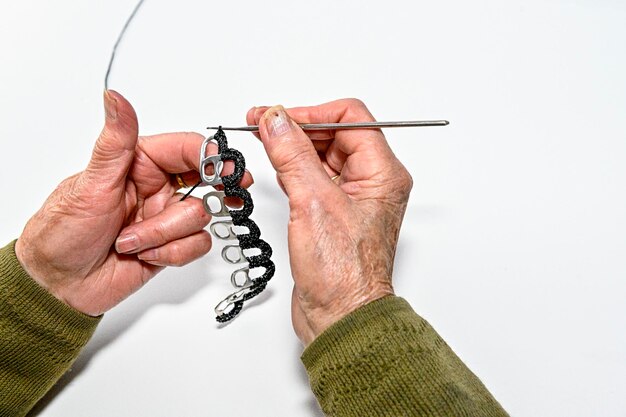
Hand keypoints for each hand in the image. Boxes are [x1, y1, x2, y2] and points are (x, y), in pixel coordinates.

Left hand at [15, 91, 251, 315]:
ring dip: (166, 233)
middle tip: (229, 193)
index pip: (186, 149)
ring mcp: (166, 217)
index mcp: (138, 163)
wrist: (59, 285)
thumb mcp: (91, 184)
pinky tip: (145, 255)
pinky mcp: (171, 244)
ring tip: (131, 240)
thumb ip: (114, 142)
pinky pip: (198, 244)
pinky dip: (172, 253)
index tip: (227, 169)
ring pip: (200, 217)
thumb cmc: (64, 233)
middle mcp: (157, 187)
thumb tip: (115, 98)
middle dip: (210, 192)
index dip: (212, 157)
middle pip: (205, 181)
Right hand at [247, 99, 412, 345]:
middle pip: (335, 134)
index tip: (277, 115)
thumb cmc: (343, 274)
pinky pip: (315, 178)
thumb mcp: (313, 203)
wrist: (340, 316)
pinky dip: (294, 169)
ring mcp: (353, 198)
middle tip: (262, 125)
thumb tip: (276, 120)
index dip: (311, 112)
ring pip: (323, 155)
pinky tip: (276, 169)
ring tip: (264, 142)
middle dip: (298, 127)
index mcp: (382, 174)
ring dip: (293, 147)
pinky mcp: (334, 213)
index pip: (350, 119)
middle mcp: (372, 182)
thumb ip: (293, 155)